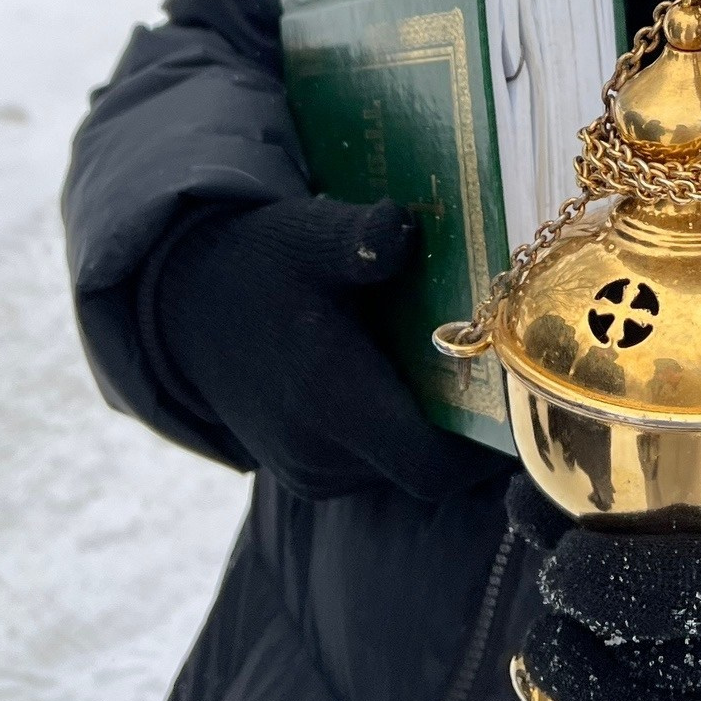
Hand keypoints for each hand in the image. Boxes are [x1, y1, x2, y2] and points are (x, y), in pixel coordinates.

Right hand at [149, 195, 508, 502]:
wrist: (181, 302)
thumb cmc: (257, 262)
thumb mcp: (309, 235)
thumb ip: (361, 240)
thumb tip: (403, 228)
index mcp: (331, 400)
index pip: (433, 466)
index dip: (489, 450)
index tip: (519, 401)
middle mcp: (320, 452)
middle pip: (424, 467)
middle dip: (465, 428)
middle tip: (497, 371)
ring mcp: (307, 470)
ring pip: (398, 468)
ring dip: (427, 428)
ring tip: (450, 369)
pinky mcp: (300, 471)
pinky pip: (369, 465)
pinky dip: (393, 432)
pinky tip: (401, 379)